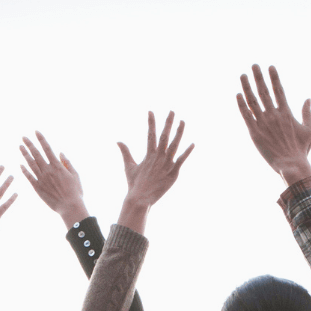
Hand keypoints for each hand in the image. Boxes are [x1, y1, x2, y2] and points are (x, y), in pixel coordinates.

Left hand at [19, 132, 87, 225]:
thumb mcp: (75, 175)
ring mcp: (41, 179)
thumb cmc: (75, 191)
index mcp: (57, 166)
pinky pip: (29, 177)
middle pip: (36, 154)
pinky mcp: (37, 188)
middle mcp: (48, 170)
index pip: (47, 148)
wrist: (70, 206)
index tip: (36, 131)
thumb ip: (67, 163)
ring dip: (25, 154)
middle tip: (23, 137)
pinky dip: (24, 170)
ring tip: (20, 146)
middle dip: (29, 144)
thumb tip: (60, 153)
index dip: (41, 139)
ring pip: (31, 164)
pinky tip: (20, 164)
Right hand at [115, 111, 192, 233]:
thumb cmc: (134, 183)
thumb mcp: (129, 166)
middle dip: (168, 123)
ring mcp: (167, 164)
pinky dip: (187, 152)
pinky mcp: (174, 173)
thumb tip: (118, 141)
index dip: (151, 122)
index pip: (150, 134)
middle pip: (164, 136)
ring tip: (182, 121)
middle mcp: (158, 157)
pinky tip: (193, 144)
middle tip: (172, 111)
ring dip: (179, 132)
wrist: (140, 199)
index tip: (150, 111)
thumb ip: (125, 152)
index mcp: (149, 154)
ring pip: (175, 145)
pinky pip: (182, 160)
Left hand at [236, 64, 310, 183]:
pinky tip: (237, 94)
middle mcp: (273, 115)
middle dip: (258, 77)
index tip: (270, 66)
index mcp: (286, 113)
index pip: (279, 90)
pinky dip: (241, 104)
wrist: (291, 165)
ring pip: (252, 101)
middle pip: (264, 91)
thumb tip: (308, 98)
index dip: (274, 77)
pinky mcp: (254, 132)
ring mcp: (263, 123)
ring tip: (243, 75)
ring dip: (247, 87)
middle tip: (254, 65)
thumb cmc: (302, 149)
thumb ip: (308, 113)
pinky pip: (246, 115)